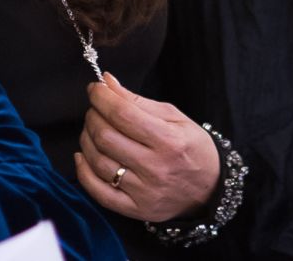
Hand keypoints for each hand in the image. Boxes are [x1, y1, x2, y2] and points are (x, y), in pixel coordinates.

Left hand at [74, 73, 220, 222]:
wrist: (210, 188)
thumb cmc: (192, 147)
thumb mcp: (174, 117)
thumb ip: (137, 101)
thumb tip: (107, 82)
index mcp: (169, 140)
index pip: (122, 114)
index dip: (102, 98)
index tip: (95, 88)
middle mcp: (155, 167)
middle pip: (106, 137)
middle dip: (93, 116)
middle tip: (95, 109)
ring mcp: (144, 191)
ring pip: (98, 162)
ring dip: (87, 139)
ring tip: (92, 130)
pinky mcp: (135, 209)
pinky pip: (98, 192)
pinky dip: (83, 171)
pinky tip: (83, 156)